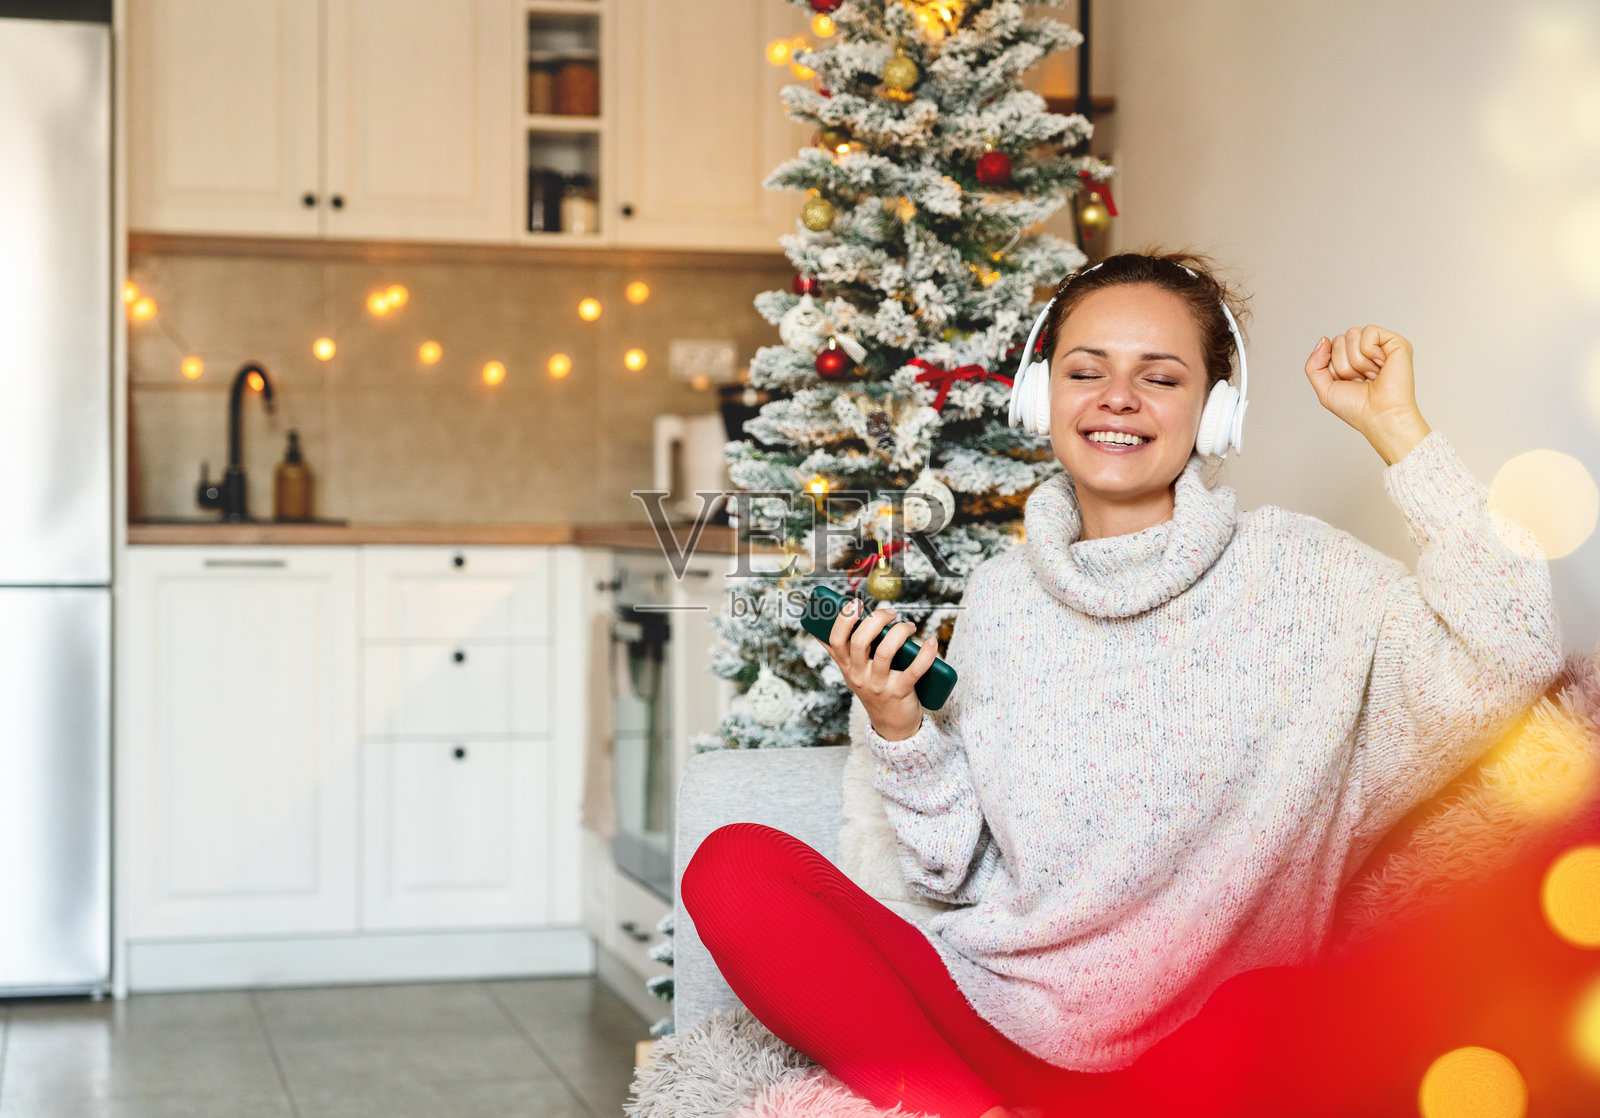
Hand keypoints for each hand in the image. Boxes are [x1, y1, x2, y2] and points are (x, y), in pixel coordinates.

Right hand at [824, 597, 938, 741]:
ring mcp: (879, 685)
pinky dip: (926, 654)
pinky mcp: (900, 692)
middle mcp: (859, 675)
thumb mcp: (852, 673)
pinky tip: (931, 642)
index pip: (836, 640)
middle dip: (875, 619)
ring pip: (885, 652)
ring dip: (899, 632)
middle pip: (860, 641)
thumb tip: (817, 631)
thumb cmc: (873, 690)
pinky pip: (914, 669)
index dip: (844, 619)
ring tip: (909, 626)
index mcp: (847, 667)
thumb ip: (839, 652)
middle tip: (890, 613)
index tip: (856, 604)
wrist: (891, 725)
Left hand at [1304, 325, 1431, 464]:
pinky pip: (1369, 331)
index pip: (1330, 347)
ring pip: (1352, 334)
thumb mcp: (1325, 389)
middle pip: (1339, 340)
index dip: (1333, 367)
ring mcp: (1380, 346)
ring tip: (1372, 375)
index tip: (1349, 383)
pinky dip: (1370, 352)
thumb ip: (1314, 365)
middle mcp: (1365, 351)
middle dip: (1344, 365)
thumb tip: (1323, 339)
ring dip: (1357, 361)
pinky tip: (1381, 366)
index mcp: (1350, 361)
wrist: (1379, 416)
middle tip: (1361, 380)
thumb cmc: (1357, 408)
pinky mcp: (1395, 342)